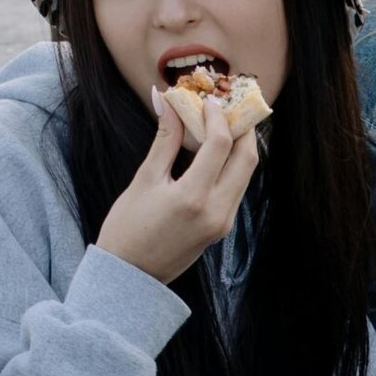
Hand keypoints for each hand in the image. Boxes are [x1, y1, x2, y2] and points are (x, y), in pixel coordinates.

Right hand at [96, 96, 259, 282]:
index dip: (217, 115)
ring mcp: (224, 222)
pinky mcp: (222, 228)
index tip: (207, 98)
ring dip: (239, 146)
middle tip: (226, 107)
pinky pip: (236, 189)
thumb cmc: (128, 227)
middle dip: (240, 128)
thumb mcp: (144, 179)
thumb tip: (167, 101)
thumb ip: (164, 139)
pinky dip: (231, 166)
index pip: (221, 144)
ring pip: (246, 174)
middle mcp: (217, 211)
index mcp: (195, 197)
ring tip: (221, 125)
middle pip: (247, 158)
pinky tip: (216, 152)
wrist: (130, 276)